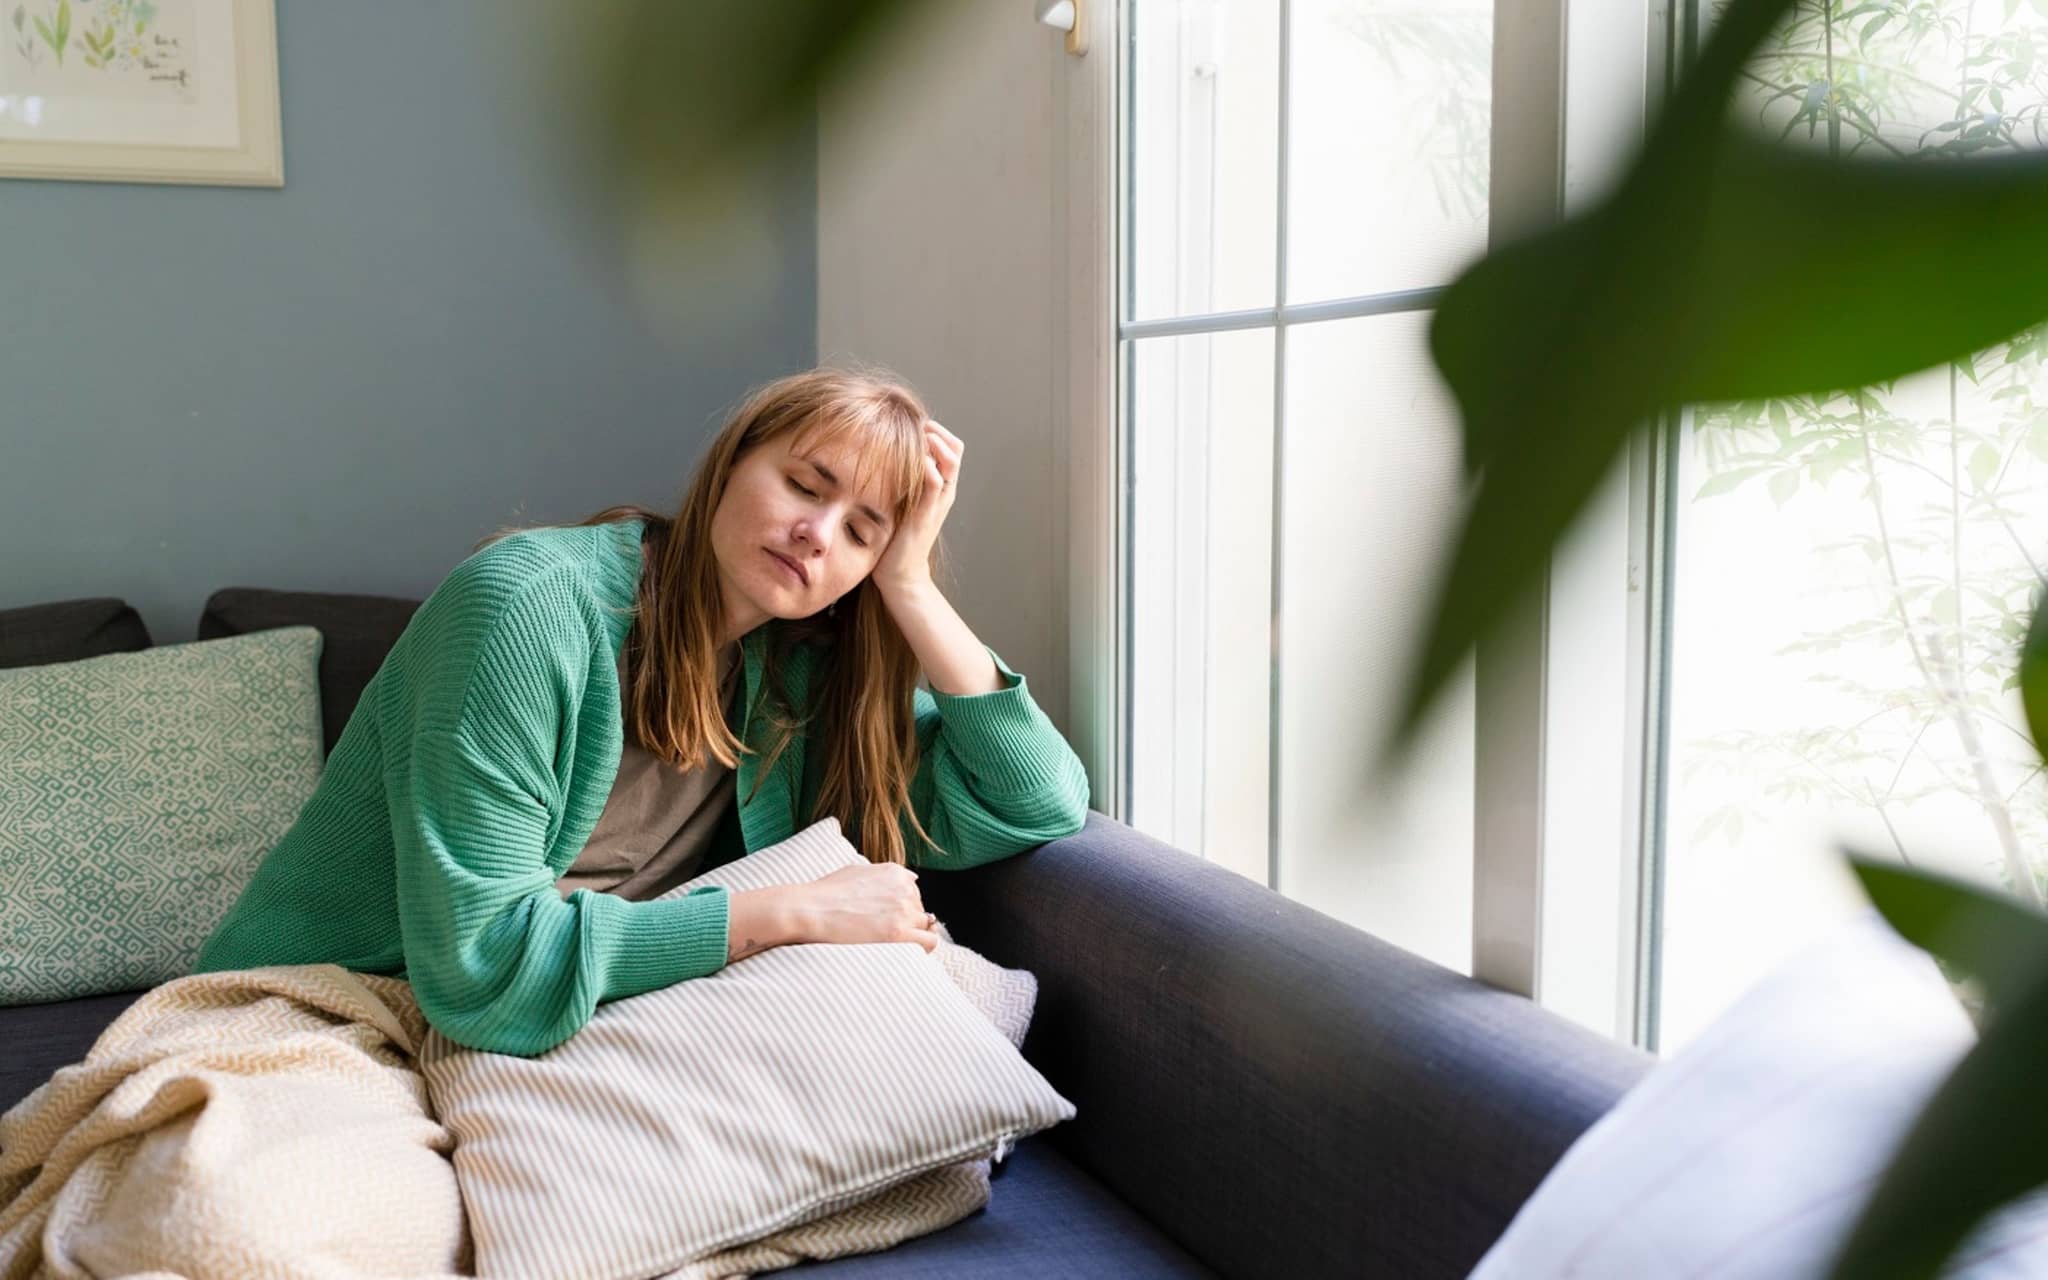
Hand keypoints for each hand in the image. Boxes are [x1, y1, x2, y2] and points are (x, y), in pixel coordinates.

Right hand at [786, 862, 939, 952]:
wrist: (810, 910)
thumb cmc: (826, 894)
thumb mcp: (858, 871)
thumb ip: (886, 875)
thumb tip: (912, 877)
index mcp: (895, 872)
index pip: (914, 893)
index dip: (902, 908)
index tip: (887, 919)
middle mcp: (904, 888)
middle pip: (920, 910)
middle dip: (907, 922)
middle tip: (883, 934)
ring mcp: (903, 910)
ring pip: (926, 926)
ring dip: (914, 935)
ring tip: (894, 945)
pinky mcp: (899, 932)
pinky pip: (929, 942)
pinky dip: (923, 947)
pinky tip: (909, 952)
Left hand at [872, 419, 961, 595]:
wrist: (899, 573)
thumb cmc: (895, 537)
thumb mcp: (899, 501)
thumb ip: (900, 480)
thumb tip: (881, 454)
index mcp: (940, 488)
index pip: (952, 447)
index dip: (937, 431)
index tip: (914, 424)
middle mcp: (945, 492)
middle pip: (956, 449)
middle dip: (937, 432)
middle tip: (916, 428)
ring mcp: (938, 502)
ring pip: (950, 460)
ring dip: (934, 444)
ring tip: (914, 440)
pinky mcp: (926, 513)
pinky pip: (934, 481)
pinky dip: (926, 465)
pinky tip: (909, 461)